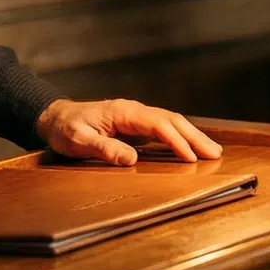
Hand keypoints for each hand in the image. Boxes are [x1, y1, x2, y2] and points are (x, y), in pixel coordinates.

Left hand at [34, 99, 224, 166]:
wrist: (54, 117)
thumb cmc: (64, 129)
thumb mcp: (78, 141)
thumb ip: (104, 148)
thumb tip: (131, 159)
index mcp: (122, 112)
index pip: (157, 124)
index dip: (176, 140)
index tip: (191, 157)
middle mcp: (133, 110)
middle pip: (171, 120)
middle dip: (194, 136)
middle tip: (215, 154)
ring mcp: (135, 116)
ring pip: (170, 122)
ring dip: (191, 136)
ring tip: (211, 151)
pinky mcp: (134, 124)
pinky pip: (162, 128)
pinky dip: (180, 136)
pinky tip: (190, 147)